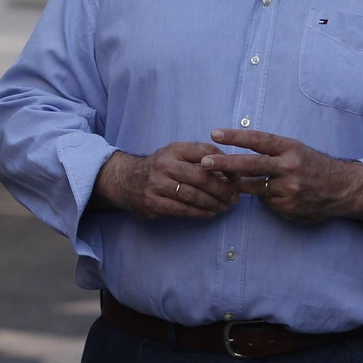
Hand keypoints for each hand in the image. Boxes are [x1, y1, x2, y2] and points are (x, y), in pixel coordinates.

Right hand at [92, 144, 239, 219]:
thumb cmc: (159, 167)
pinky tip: (210, 213)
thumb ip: (199, 160)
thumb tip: (230, 172)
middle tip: (235, 198)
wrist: (124, 179)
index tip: (237, 176)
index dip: (225, 164)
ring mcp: (157, 184)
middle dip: (223, 189)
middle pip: (202, 176)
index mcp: (175, 149)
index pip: (206, 152)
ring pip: (193, 195)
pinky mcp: (153, 202)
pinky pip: (182, 210)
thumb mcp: (175, 155)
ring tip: (225, 207)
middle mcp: (165, 164)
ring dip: (213, 203)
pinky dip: (200, 212)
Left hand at [201, 129, 362, 223]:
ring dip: (243, 186)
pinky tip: (278, 196)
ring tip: (235, 182)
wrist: (342, 188)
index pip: (258, 140)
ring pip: (254, 187)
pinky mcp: (288, 207)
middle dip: (225, 163)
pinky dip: (266, 199)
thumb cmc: (313, 165)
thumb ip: (271, 152)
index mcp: (290, 148)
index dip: (235, 136)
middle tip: (205, 162)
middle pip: (250, 164)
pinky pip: (266, 202)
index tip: (215, 132)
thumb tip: (240, 154)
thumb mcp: (296, 150)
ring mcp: (289, 188)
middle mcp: (289, 166)